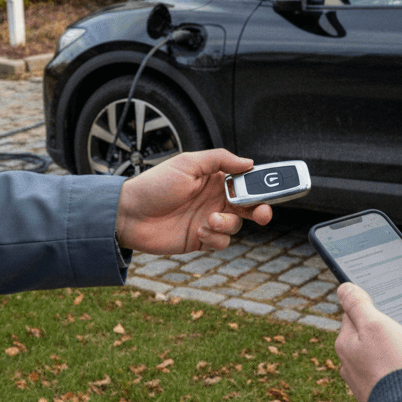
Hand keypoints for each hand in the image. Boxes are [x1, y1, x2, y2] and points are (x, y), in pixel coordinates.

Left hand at [115, 149, 271, 253]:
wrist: (129, 215)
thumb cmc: (154, 185)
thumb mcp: (187, 163)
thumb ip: (220, 160)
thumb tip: (249, 162)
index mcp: (215, 179)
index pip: (246, 182)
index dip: (262, 186)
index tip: (273, 189)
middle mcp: (215, 200)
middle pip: (249, 206)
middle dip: (260, 210)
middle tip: (262, 213)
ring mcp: (209, 220)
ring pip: (236, 226)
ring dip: (228, 224)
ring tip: (209, 221)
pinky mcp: (201, 240)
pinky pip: (221, 242)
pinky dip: (215, 238)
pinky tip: (199, 231)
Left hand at [335, 283, 401, 401]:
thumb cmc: (393, 364)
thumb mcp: (375, 325)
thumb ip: (358, 304)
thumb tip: (342, 287)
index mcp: (345, 343)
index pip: (352, 313)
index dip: (370, 305)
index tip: (387, 303)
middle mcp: (349, 363)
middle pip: (365, 335)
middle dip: (381, 328)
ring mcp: (363, 381)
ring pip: (377, 355)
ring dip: (391, 349)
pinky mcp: (378, 395)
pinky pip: (387, 373)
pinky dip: (397, 368)